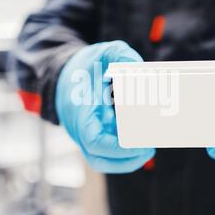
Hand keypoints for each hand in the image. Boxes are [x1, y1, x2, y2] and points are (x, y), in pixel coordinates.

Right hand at [56, 41, 154, 173]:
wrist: (65, 75)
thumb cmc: (85, 67)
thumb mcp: (103, 53)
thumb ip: (121, 55)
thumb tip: (139, 67)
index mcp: (81, 112)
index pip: (94, 141)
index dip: (116, 148)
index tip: (137, 144)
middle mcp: (81, 129)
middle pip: (99, 159)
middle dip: (126, 160)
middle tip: (149, 150)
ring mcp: (87, 135)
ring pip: (105, 159)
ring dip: (127, 160)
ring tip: (149, 149)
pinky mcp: (95, 136)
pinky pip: (109, 151)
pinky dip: (125, 151)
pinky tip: (142, 141)